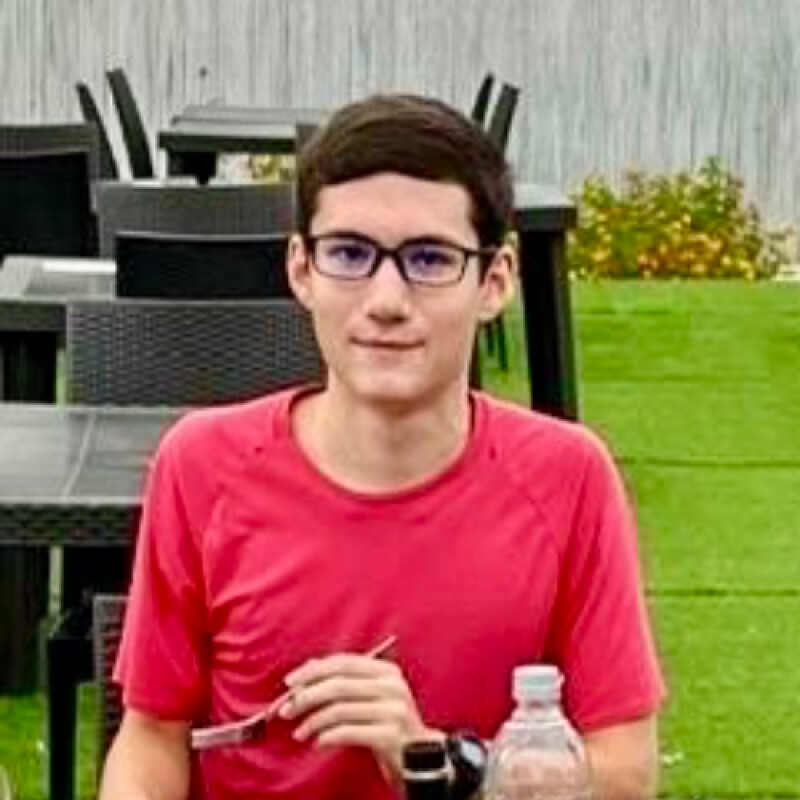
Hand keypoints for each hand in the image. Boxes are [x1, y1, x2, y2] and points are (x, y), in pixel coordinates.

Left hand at [280, 652, 441, 781]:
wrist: (420, 759)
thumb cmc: (388, 726)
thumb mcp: (370, 698)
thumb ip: (345, 681)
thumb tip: (308, 668)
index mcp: (386, 671)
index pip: (342, 662)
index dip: (312, 671)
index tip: (289, 683)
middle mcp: (392, 686)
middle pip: (338, 684)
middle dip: (306, 697)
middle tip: (286, 710)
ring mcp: (394, 710)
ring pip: (340, 709)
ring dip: (312, 721)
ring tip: (299, 732)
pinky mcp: (391, 735)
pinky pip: (349, 732)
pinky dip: (327, 736)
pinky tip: (318, 742)